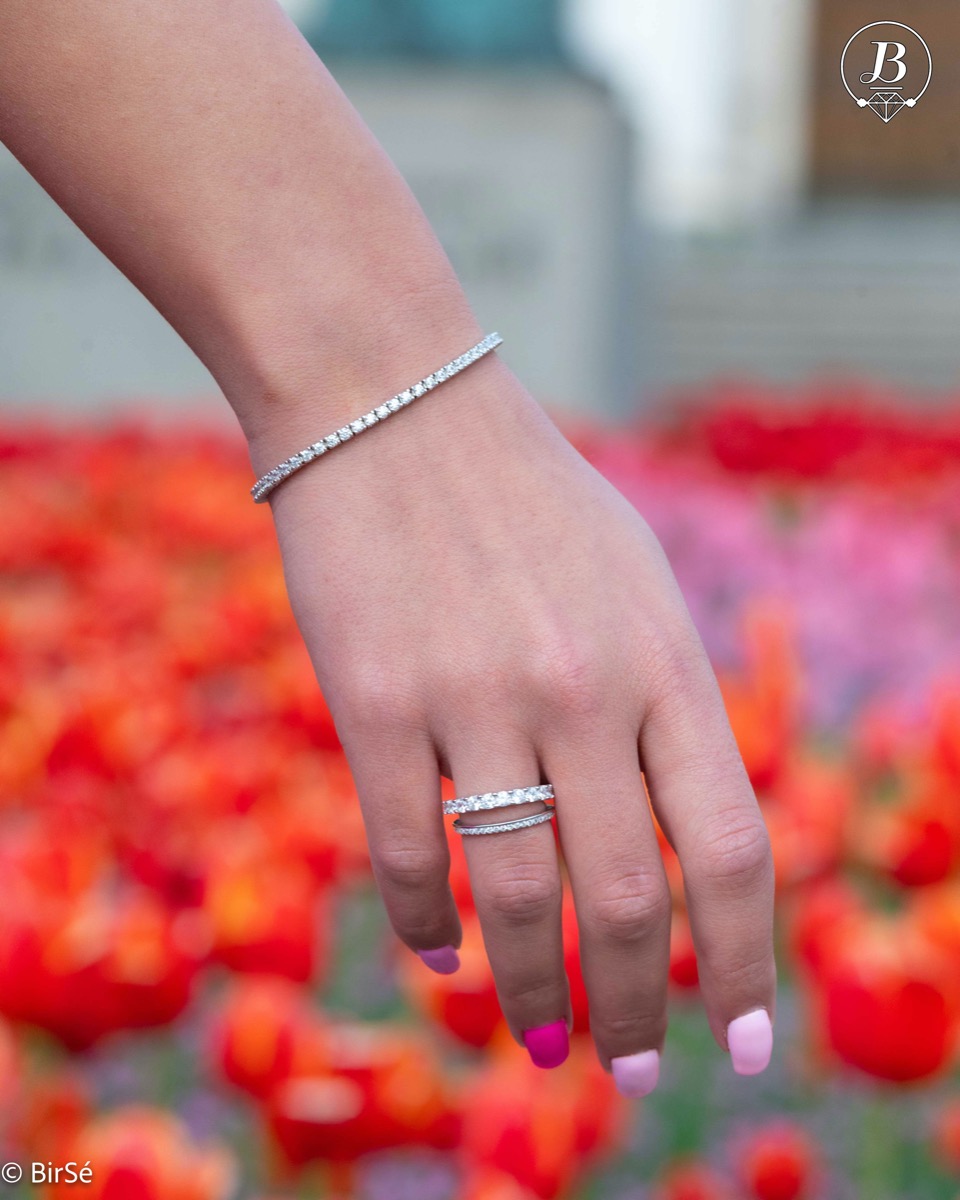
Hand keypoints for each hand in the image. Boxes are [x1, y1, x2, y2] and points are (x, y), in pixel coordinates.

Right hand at [248, 351, 775, 1094]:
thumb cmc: (524, 498)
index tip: (737, 1038)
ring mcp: (475, 699)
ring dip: (533, 992)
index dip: (742, 960)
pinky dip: (428, 924)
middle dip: (640, 1006)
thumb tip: (678, 822)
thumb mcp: (633, 582)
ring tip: (544, 1038)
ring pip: (519, 897)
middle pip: (631, 898)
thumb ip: (668, 697)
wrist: (393, 403)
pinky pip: (410, 854)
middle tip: (632, 1066)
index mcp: (663, 660)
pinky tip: (440, 951)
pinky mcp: (374, 703)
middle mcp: (582, 690)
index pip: (730, 847)